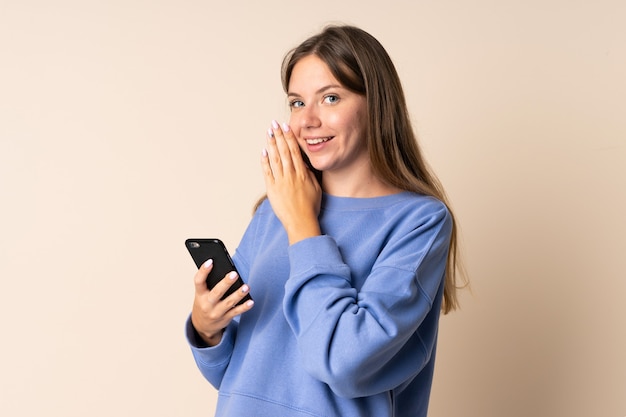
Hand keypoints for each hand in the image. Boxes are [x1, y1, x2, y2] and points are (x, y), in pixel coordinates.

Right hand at [191, 259, 253, 345]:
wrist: (202, 326)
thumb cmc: (204, 303)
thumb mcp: (202, 294)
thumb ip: (209, 283)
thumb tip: (225, 268)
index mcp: (200, 294)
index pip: (199, 281)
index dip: (203, 271)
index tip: (210, 261)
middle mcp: (207, 304)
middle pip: (217, 292)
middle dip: (226, 283)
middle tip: (234, 274)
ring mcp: (216, 312)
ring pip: (229, 303)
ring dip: (238, 294)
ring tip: (246, 286)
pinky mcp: (226, 318)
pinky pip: (236, 312)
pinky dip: (244, 307)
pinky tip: (251, 301)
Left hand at [261, 120, 321, 243]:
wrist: (301, 221)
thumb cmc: (310, 207)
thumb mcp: (316, 188)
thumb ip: (309, 174)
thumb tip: (304, 164)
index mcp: (302, 174)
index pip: (295, 151)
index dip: (290, 137)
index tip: (287, 127)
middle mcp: (291, 175)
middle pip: (284, 151)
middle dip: (279, 135)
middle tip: (274, 124)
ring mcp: (281, 181)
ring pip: (275, 158)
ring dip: (271, 144)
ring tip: (269, 133)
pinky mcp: (272, 189)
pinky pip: (267, 172)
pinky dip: (265, 161)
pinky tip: (263, 151)